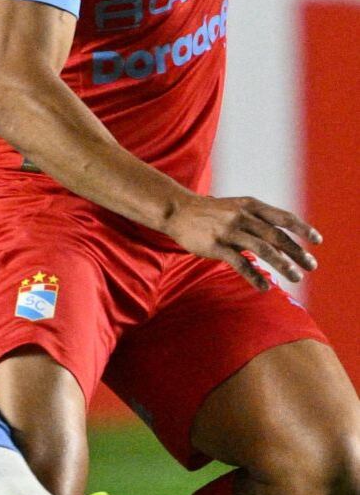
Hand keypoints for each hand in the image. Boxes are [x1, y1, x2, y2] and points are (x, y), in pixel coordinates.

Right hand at [164, 193, 320, 290]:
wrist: (178, 210)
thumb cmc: (211, 212)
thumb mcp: (237, 208)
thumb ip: (258, 220)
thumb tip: (282, 238)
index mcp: (251, 206)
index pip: (283, 217)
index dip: (302, 228)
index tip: (317, 240)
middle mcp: (243, 217)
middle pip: (277, 236)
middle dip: (297, 252)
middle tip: (311, 266)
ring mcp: (229, 231)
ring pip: (263, 250)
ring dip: (282, 265)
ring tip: (296, 277)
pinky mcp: (216, 246)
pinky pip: (240, 263)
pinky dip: (254, 276)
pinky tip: (264, 288)